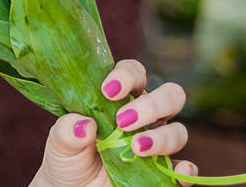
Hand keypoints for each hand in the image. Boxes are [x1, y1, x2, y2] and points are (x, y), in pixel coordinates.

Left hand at [30, 59, 195, 186]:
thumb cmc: (68, 158)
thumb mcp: (59, 143)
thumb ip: (66, 131)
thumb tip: (84, 125)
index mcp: (120, 98)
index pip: (134, 73)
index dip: (126, 76)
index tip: (108, 91)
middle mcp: (145, 117)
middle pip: (169, 95)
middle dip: (151, 104)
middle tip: (123, 120)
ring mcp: (157, 144)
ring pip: (178, 131)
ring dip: (161, 137)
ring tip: (136, 147)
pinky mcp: (164, 173)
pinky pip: (186, 169)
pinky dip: (186, 170)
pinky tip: (177, 173)